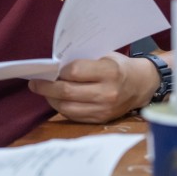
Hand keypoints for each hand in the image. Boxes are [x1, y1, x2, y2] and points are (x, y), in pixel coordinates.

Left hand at [28, 52, 160, 122]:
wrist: (142, 85)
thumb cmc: (118, 67)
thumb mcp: (104, 56)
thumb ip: (82, 61)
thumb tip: (53, 67)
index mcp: (109, 72)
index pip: (74, 72)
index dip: (58, 71)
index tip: (51, 68)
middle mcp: (107, 92)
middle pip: (66, 92)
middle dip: (45, 87)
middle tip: (34, 83)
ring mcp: (104, 109)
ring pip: (67, 107)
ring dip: (51, 99)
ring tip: (44, 91)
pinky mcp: (101, 119)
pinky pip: (74, 116)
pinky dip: (62, 108)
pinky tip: (57, 100)